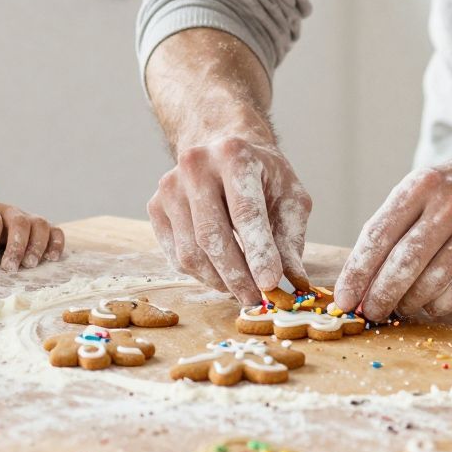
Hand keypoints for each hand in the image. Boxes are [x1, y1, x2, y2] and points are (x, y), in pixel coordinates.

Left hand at [0, 202, 63, 271]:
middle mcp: (10, 212)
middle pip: (19, 222)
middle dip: (17, 246)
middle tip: (10, 268)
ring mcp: (28, 218)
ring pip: (40, 224)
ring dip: (38, 245)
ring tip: (30, 265)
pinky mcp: (40, 227)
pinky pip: (55, 230)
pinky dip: (57, 243)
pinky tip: (52, 258)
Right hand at [147, 134, 311, 308]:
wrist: (223, 151)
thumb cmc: (263, 178)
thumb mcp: (290, 198)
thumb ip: (291, 239)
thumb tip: (295, 284)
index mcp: (235, 155)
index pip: (246, 213)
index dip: (258, 252)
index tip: (269, 285)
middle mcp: (196, 165)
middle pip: (211, 236)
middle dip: (236, 276)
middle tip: (255, 300)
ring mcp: (170, 186)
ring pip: (190, 252)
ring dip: (218, 280)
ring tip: (241, 289)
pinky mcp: (155, 206)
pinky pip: (175, 255)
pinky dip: (201, 274)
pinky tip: (221, 274)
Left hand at [335, 148, 451, 321]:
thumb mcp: (422, 191)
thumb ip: (391, 226)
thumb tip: (357, 280)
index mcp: (421, 185)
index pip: (378, 234)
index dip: (357, 272)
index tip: (344, 299)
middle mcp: (451, 203)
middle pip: (404, 263)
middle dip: (380, 295)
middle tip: (370, 312)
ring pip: (431, 282)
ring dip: (409, 303)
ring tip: (400, 308)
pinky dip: (438, 305)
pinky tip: (429, 305)